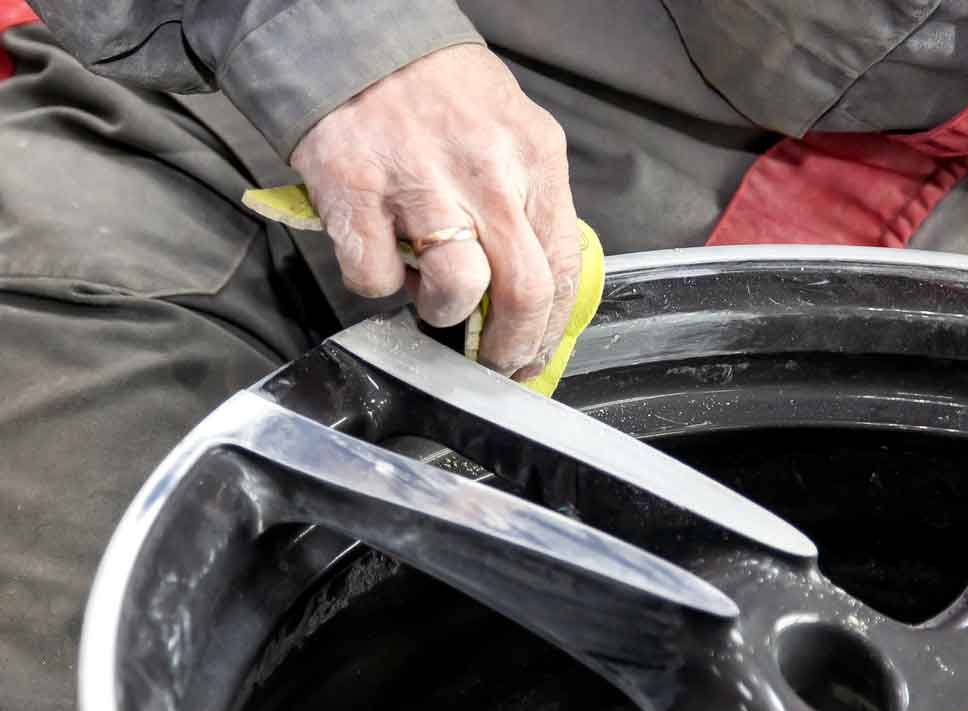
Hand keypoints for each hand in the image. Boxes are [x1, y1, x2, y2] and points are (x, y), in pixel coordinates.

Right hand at [291, 43, 578, 377]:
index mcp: (535, 159)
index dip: (550, 328)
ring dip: (445, 314)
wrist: (363, 40)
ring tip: (434, 300)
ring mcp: (419, 182)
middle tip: (495, 363)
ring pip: (457, 290)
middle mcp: (486, 172)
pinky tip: (385, 260)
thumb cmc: (444, 95)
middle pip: (523, 292)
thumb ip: (532, 205)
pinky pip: (376, 277)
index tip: (535, 354)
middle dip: (511, 347)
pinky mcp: (355, 191)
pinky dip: (380, 287)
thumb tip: (539, 293)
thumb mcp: (515, 134)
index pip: (562, 267)